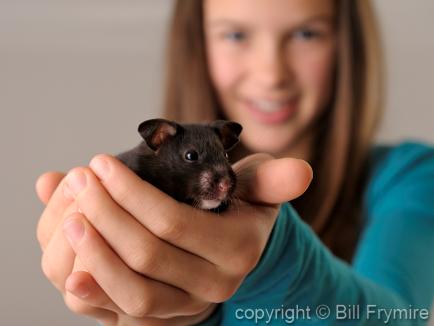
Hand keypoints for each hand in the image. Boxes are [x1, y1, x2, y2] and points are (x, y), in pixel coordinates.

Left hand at [36, 154, 311, 324]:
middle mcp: (215, 285)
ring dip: (96, 255)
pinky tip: (72, 269)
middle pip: (148, 255)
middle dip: (106, 215)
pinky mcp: (168, 319)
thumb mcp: (258, 192)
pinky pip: (128, 316)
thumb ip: (274, 180)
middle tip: (81, 180)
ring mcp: (190, 307)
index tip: (102, 163)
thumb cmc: (242, 213)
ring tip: (70, 216)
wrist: (239, 257)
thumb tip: (303, 170)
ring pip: (135, 292)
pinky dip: (97, 294)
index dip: (132, 193)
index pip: (174, 222)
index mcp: (236, 249)